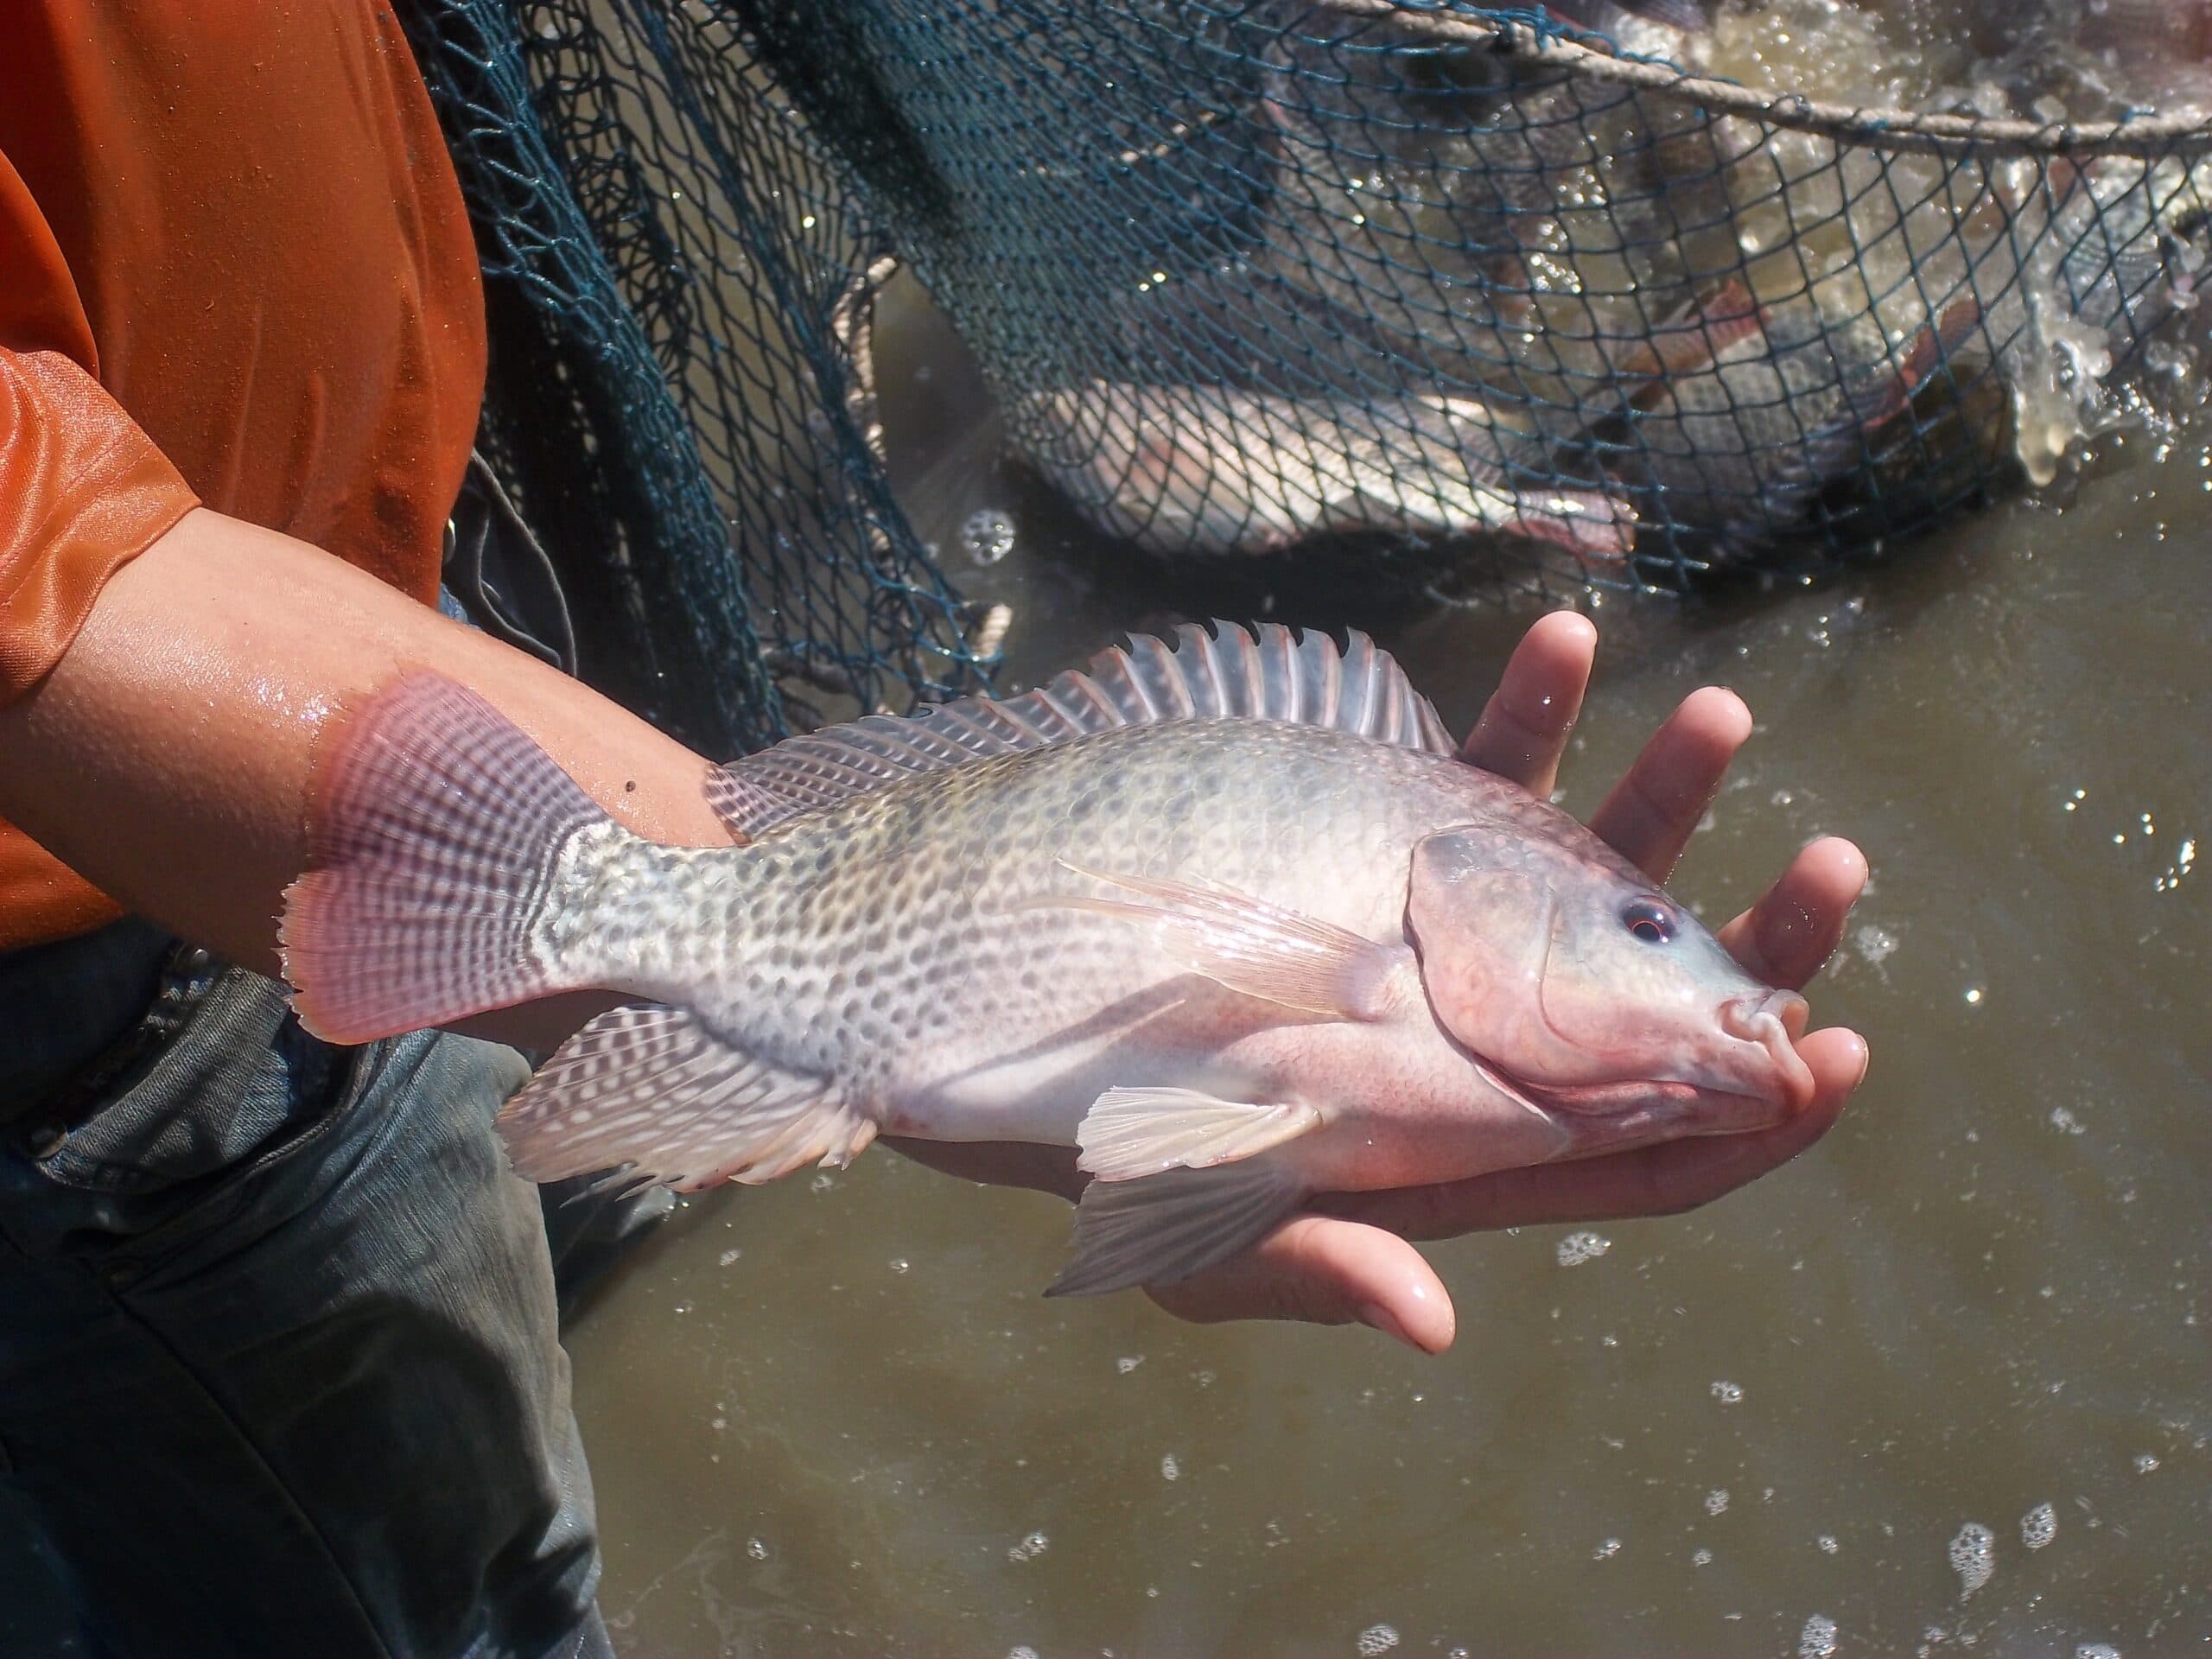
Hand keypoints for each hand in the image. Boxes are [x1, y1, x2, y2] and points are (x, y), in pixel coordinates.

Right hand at [888, 612, 1868, 1352]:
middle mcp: (1479, 1043)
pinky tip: (1558, 634)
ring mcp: (1437, 935)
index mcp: (1468, 1151)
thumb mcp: (1192, 1238)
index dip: (1754, 1120)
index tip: (1831, 1053)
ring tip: (1722, 708)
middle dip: (1756, 941)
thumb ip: (1314, 1265)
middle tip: (1833, 866)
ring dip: (1663, 789)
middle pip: (1658, 1007)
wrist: (1014, 1011)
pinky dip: (1525, 707)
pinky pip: (1475, 773)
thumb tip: (1435, 1324)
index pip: (1647, 1154)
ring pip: (1589, 870)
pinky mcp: (1380, 844)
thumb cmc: (1100, 1146)